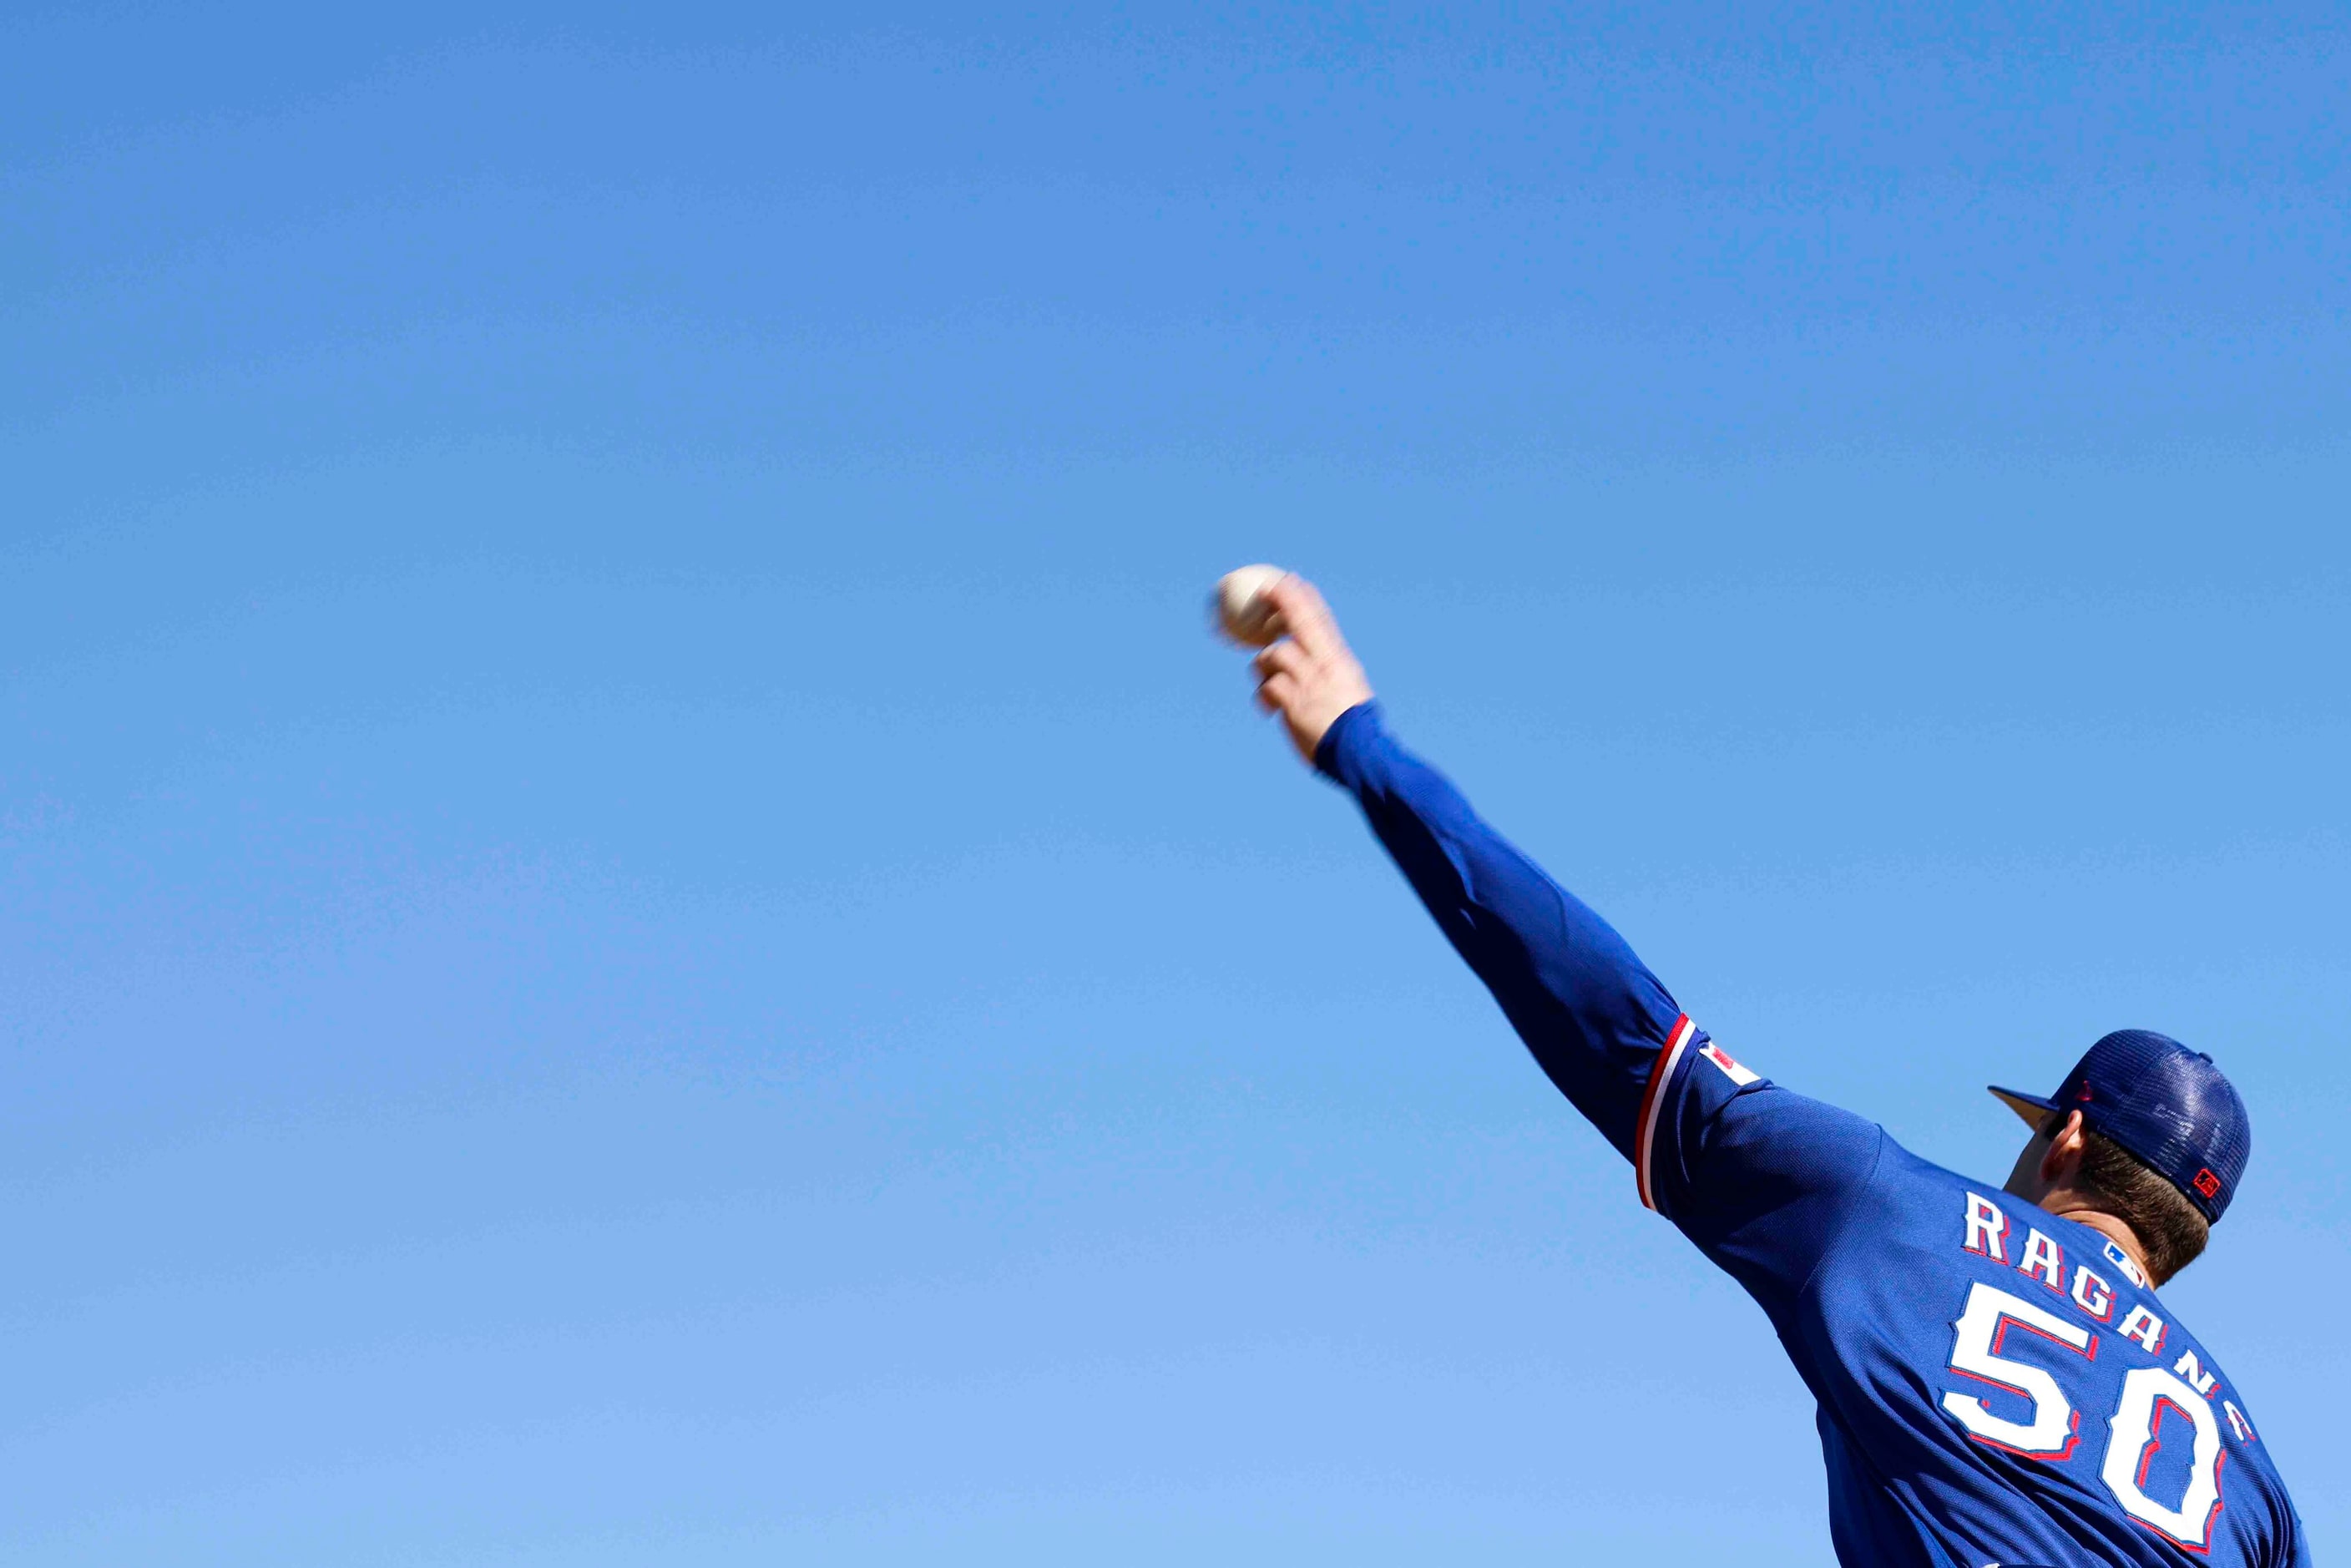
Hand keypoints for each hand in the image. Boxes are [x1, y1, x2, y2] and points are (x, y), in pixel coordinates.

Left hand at [1251, 574, 1373, 764]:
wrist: (1359, 752)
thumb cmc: (1353, 726)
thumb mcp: (1347, 689)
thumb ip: (1327, 672)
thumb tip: (1303, 663)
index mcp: (1339, 660)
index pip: (1321, 620)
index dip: (1305, 598)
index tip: (1292, 580)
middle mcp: (1325, 664)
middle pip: (1300, 621)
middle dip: (1282, 600)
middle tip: (1265, 590)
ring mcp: (1310, 681)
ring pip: (1274, 654)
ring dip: (1264, 667)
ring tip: (1266, 683)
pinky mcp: (1294, 702)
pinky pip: (1267, 687)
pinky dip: (1263, 697)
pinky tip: (1267, 709)